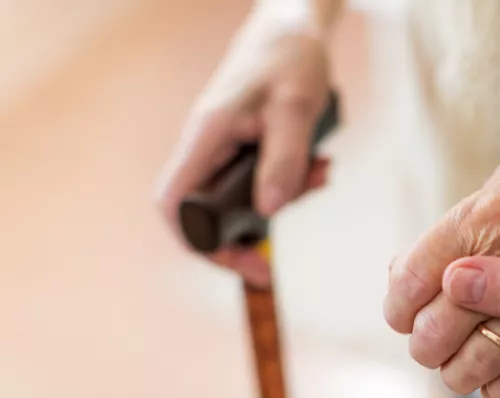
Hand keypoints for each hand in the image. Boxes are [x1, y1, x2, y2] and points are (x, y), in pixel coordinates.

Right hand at [155, 15, 331, 285]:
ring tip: (320, 177)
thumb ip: (285, 159)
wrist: (294, 30)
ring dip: (280, 201)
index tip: (242, 262)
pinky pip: (261, 182)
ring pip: (240, 201)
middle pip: (205, 214)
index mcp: (206, 136)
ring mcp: (224, 151)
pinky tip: (320, 166)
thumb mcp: (296, 108)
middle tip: (275, 261)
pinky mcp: (246, 150)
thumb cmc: (290, 59)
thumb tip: (270, 212)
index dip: (199, 242)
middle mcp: (207, 148)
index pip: (175, 205)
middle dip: (245, 237)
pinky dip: (291, 182)